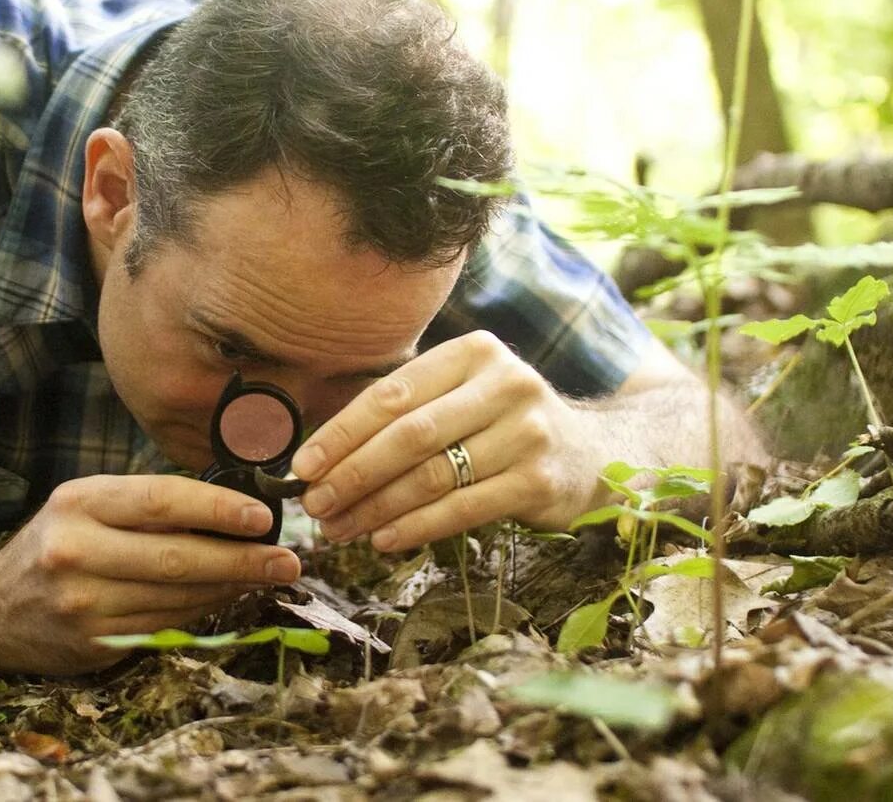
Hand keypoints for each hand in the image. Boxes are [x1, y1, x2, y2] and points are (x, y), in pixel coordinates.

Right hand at [0, 474, 301, 674]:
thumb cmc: (55, 544)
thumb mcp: (86, 506)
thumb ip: (146, 506)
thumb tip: (232, 510)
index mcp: (78, 503)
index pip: (161, 500)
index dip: (219, 508)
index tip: (262, 517)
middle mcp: (75, 550)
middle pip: (177, 556)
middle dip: (242, 558)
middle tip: (287, 560)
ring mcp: (83, 603)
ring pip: (177, 596)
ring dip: (231, 588)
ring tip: (269, 578)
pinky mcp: (93, 643)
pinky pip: (166, 625)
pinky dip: (203, 612)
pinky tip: (229, 599)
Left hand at [291, 331, 605, 551]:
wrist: (589, 455)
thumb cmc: (501, 426)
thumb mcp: (459, 398)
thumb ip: (402, 413)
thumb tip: (319, 455)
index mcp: (473, 352)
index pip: (392, 393)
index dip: (342, 433)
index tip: (304, 466)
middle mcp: (505, 383)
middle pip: (409, 435)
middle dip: (353, 474)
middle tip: (315, 504)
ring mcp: (527, 431)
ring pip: (433, 475)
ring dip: (377, 507)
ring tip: (340, 529)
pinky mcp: (539, 479)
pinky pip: (463, 508)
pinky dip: (417, 527)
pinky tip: (384, 540)